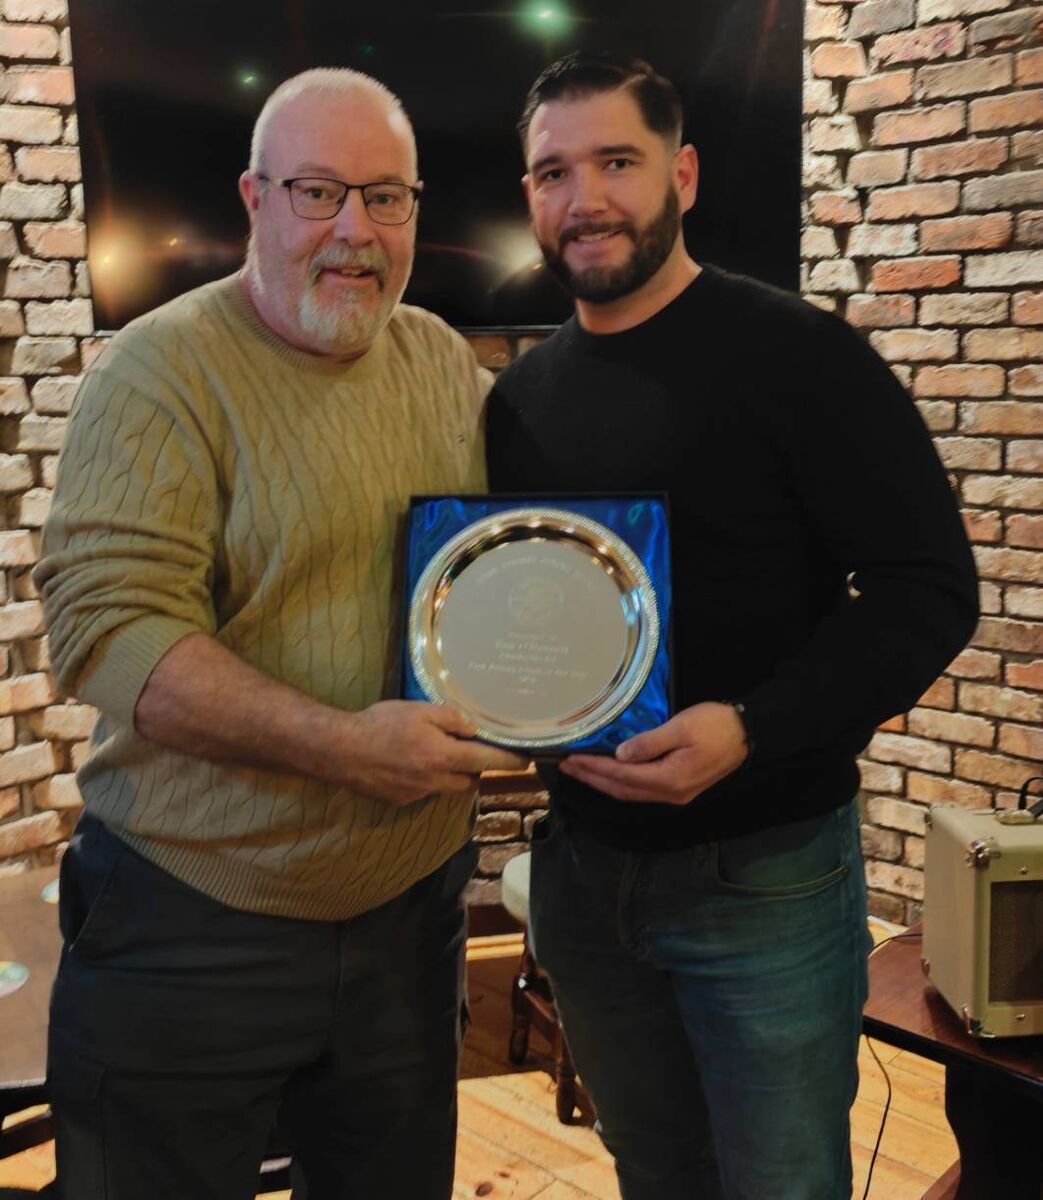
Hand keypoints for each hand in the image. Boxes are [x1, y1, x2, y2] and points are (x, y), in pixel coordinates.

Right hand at [337, 700, 528, 805]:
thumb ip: (451, 718)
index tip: (527, 759)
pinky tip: (409, 762)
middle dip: (476, 767)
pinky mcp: (401, 800)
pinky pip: (425, 791)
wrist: (340, 751)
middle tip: (470, 748)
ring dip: (451, 774)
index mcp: (445, 757)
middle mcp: (436, 781)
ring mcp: (418, 794)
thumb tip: (473, 727)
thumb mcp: (419, 710)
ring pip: (448, 787)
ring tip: (436, 753)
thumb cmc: (380, 724)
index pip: (489, 761)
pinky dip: (426, 778)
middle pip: (470, 779)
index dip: (511, 760)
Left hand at [559, 702, 747, 804]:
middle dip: (592, 778)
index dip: (594, 768)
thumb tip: (620, 755)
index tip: (571, 758)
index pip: (621, 775)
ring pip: (631, 792)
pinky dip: (622, 781)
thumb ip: (649, 743)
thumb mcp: (681, 727)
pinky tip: (611, 772)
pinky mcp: (680, 787)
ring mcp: (676, 794)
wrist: (747, 733)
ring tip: (582, 770)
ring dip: (604, 782)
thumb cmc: (715, 725)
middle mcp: (670, 793)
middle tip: (567, 766)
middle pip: (622, 790)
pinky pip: (642, 789)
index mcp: (669, 779)